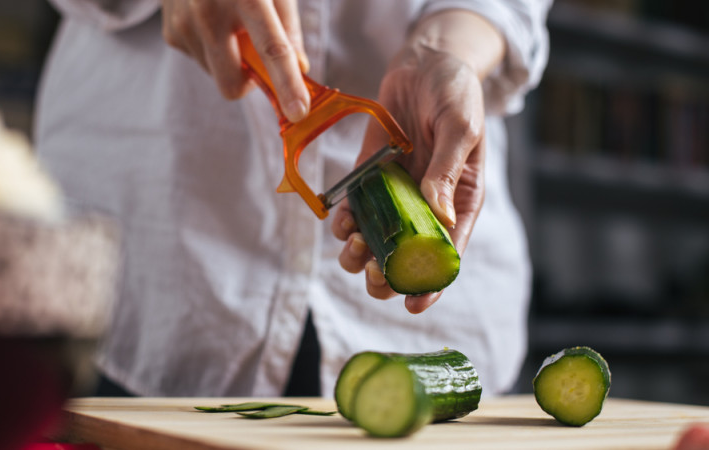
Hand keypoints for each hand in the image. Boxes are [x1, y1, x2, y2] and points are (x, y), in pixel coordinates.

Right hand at [160, 0, 309, 121]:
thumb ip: (288, 27)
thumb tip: (299, 69)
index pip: (271, 49)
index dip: (287, 84)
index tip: (298, 112)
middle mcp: (208, 13)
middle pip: (233, 84)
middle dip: (249, 83)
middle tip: (257, 58)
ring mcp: (184, 26)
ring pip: (218, 75)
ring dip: (231, 61)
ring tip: (230, 23)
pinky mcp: (171, 34)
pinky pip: (202, 62)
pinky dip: (213, 50)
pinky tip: (211, 21)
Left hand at [332, 11, 503, 313]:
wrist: (425, 62)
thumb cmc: (456, 92)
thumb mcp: (460, 128)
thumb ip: (446, 172)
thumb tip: (438, 218)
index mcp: (459, 200)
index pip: (447, 253)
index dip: (431, 284)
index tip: (412, 306)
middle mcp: (426, 204)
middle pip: (406, 256)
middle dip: (387, 274)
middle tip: (373, 275)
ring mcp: (396, 192)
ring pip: (376, 238)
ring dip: (360, 253)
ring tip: (353, 248)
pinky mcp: (369, 175)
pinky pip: (355, 207)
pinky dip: (345, 220)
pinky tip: (342, 221)